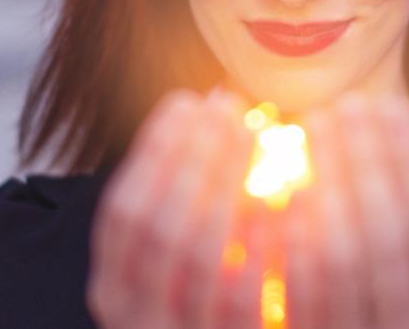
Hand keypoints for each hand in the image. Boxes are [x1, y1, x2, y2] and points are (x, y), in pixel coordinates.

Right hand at [87, 87, 260, 328]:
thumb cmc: (210, 308)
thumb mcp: (186, 257)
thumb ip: (188, 201)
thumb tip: (211, 105)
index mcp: (116, 291)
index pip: (123, 213)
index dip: (156, 154)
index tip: (190, 101)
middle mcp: (136, 321)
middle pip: (161, 230)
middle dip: (196, 161)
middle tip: (232, 108)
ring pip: (204, 261)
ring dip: (230, 188)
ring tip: (262, 137)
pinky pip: (249, 299)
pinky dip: (267, 245)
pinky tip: (292, 198)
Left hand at [285, 94, 408, 328]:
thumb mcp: (406, 310)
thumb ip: (401, 255)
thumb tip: (387, 151)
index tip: (389, 105)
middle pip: (388, 233)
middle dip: (366, 161)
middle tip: (346, 101)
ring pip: (344, 256)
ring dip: (329, 183)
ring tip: (314, 122)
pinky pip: (302, 295)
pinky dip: (294, 242)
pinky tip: (285, 192)